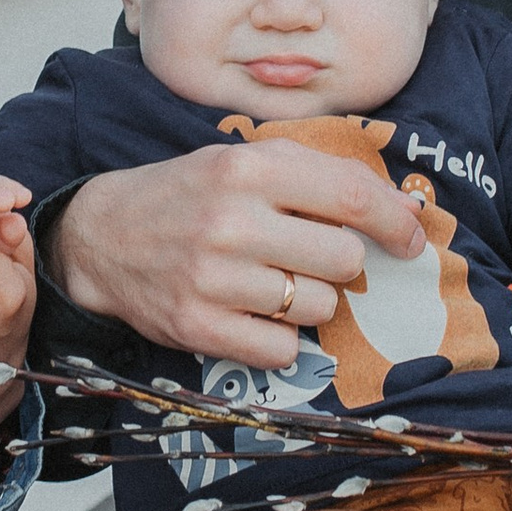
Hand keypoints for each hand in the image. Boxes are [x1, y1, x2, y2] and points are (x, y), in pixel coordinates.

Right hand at [53, 141, 422, 366]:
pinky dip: (281, 338)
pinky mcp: (197, 326)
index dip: (395, 222)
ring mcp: (212, 278)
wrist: (101, 236)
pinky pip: (283, 349)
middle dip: (339, 263)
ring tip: (272, 283)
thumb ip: (323, 175)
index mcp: (248, 168)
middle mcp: (230, 220)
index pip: (352, 197)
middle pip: (344, 260)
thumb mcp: (246, 161)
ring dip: (310, 301)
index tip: (410, 239)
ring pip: (319, 307)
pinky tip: (254, 313)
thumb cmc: (190, 194)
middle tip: (307, 257)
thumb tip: (408, 208)